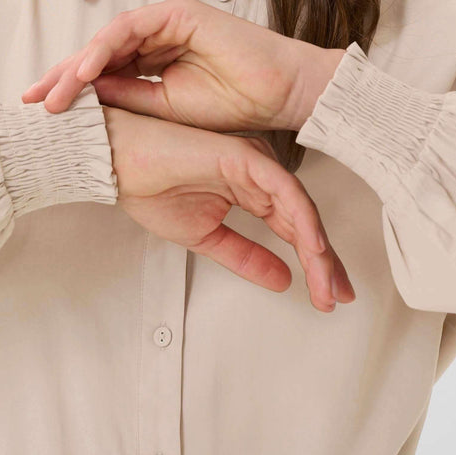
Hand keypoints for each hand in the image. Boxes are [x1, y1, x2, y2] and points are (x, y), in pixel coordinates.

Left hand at [21, 0, 344, 133]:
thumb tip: (86, 97)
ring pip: (107, 39)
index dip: (72, 88)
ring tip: (52, 95)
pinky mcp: (177, 10)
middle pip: (98, 52)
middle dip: (62, 76)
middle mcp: (156, 33)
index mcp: (154, 56)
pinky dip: (104, 50)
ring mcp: (166, 18)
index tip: (42, 111)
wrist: (280, 95)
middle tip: (30, 98)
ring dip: (77, 67)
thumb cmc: (234, 105)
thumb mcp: (167, 108)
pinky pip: (129, 29)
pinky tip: (84, 73)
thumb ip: (129, 96)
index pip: (104, 70)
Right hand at [102, 104, 354, 310]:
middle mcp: (258, 174)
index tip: (328, 297)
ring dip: (317, 250)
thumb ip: (245, 256)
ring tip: (326, 285)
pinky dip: (301, 219)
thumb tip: (283, 280)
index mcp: (249, 189)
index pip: (291, 228)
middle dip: (326, 262)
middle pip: (304, 220)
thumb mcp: (205, 237)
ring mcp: (253, 163)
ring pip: (299, 207)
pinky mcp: (244, 156)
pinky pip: (283, 189)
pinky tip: (312, 248)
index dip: (315, 263)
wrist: (117, 166)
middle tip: (338, 298)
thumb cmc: (150, 189)